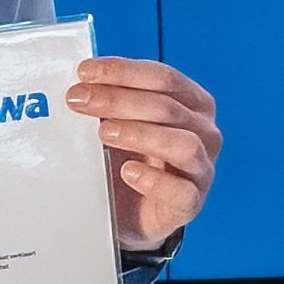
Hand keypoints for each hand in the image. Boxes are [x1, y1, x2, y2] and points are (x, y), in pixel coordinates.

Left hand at [67, 56, 220, 251]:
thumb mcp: (120, 122)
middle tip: (78, 100)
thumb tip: (79, 84)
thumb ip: (109, 102)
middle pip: (167, 107)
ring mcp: (202, 168)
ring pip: (183, 144)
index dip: (122, 72)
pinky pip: (181, 190)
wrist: (132, 211)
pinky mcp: (192, 202)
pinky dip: (153, 179)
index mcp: (193, 102)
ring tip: (104, 133)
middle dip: (117, 100)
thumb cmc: (130, 157)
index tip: (84, 73)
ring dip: (139, 134)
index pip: (163, 77)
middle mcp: (204, 132)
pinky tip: (127, 171)